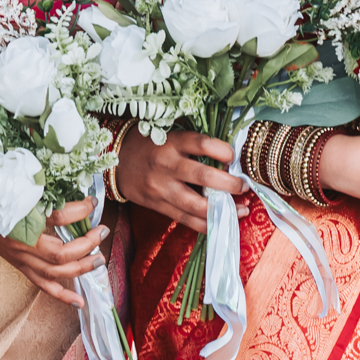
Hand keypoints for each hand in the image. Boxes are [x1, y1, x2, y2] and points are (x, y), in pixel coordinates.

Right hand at [0, 196, 105, 305]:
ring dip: (82, 267)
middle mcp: (23, 243)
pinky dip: (62, 296)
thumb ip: (46, 191)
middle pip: (61, 253)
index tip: (92, 202)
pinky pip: (43, 285)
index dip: (80, 210)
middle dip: (87, 244)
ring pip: (56, 272)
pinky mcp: (21, 268)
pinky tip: (79, 302)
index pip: (59, 216)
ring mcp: (22, 259)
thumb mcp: (19, 190)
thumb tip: (76, 192)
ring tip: (99, 259)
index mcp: (22, 219)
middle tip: (102, 231)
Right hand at [114, 128, 240, 232]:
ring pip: (195, 204)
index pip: (201, 143)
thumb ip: (194, 146)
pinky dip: (206, 224)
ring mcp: (160, 188)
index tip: (234, 156)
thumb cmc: (151, 145)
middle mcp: (166, 165)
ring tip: (242, 210)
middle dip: (229, 184)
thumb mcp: (169, 136)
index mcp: (171, 142)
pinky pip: (185, 219)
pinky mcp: (157, 205)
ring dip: (222, 209)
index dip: (223, 150)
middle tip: (244, 187)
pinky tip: (222, 223)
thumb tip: (229, 162)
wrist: (116, 160)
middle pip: (202, 176)